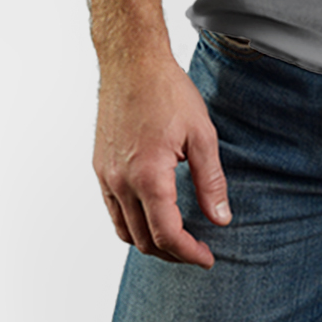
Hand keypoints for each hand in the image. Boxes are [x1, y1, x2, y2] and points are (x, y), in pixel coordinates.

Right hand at [93, 55, 231, 267]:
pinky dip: (132, 223)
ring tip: (178, 237)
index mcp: (149, 176)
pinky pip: (112, 210)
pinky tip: (152, 214)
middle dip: (173, 252)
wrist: (132, 63)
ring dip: (150, 242)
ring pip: (125, 231)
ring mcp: (106, 176)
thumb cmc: (168, 91)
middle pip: (144, 240)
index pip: (167, 234)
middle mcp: (121, 182)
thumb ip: (211, 181)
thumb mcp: (202, 134)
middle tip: (198, 249)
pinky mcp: (100, 168)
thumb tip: (221, 218)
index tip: (207, 257)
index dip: (189, 253)